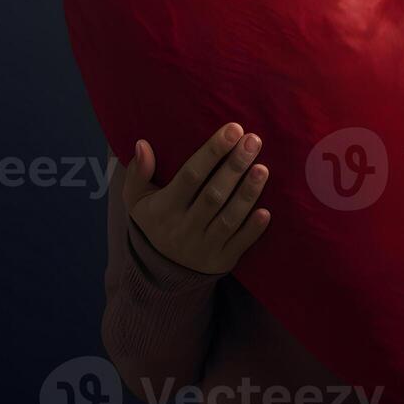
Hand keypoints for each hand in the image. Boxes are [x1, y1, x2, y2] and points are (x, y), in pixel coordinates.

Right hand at [122, 122, 270, 274]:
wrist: (160, 275)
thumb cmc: (154, 224)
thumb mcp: (137, 201)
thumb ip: (138, 173)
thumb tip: (142, 144)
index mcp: (164, 209)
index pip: (190, 176)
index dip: (212, 152)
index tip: (233, 129)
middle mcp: (184, 228)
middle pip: (213, 194)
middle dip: (234, 167)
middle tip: (253, 140)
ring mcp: (203, 247)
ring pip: (228, 218)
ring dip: (247, 194)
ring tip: (262, 168)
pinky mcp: (221, 261)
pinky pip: (238, 245)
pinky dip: (252, 230)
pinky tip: (266, 211)